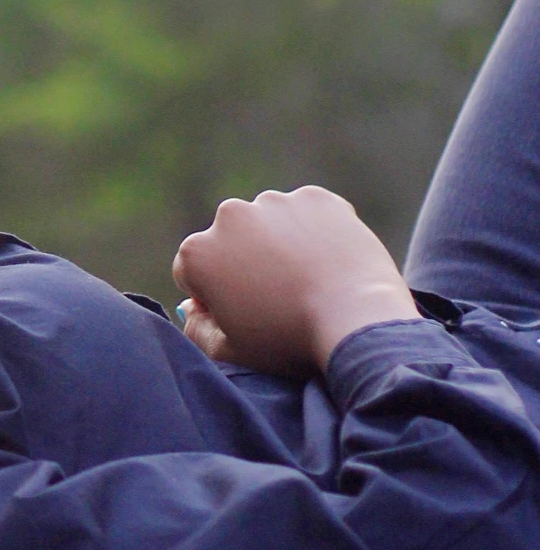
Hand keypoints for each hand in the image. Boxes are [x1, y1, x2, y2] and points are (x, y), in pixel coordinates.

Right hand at [172, 185, 419, 377]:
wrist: (356, 320)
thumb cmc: (289, 341)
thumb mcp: (232, 352)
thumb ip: (198, 331)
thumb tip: (193, 308)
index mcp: (198, 253)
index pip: (193, 272)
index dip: (214, 296)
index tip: (243, 313)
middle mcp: (229, 216)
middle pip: (230, 241)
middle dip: (245, 262)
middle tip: (279, 295)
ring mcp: (274, 202)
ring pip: (270, 223)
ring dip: (279, 243)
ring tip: (308, 280)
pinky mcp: (314, 197)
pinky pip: (308, 214)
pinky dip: (315, 232)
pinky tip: (329, 262)